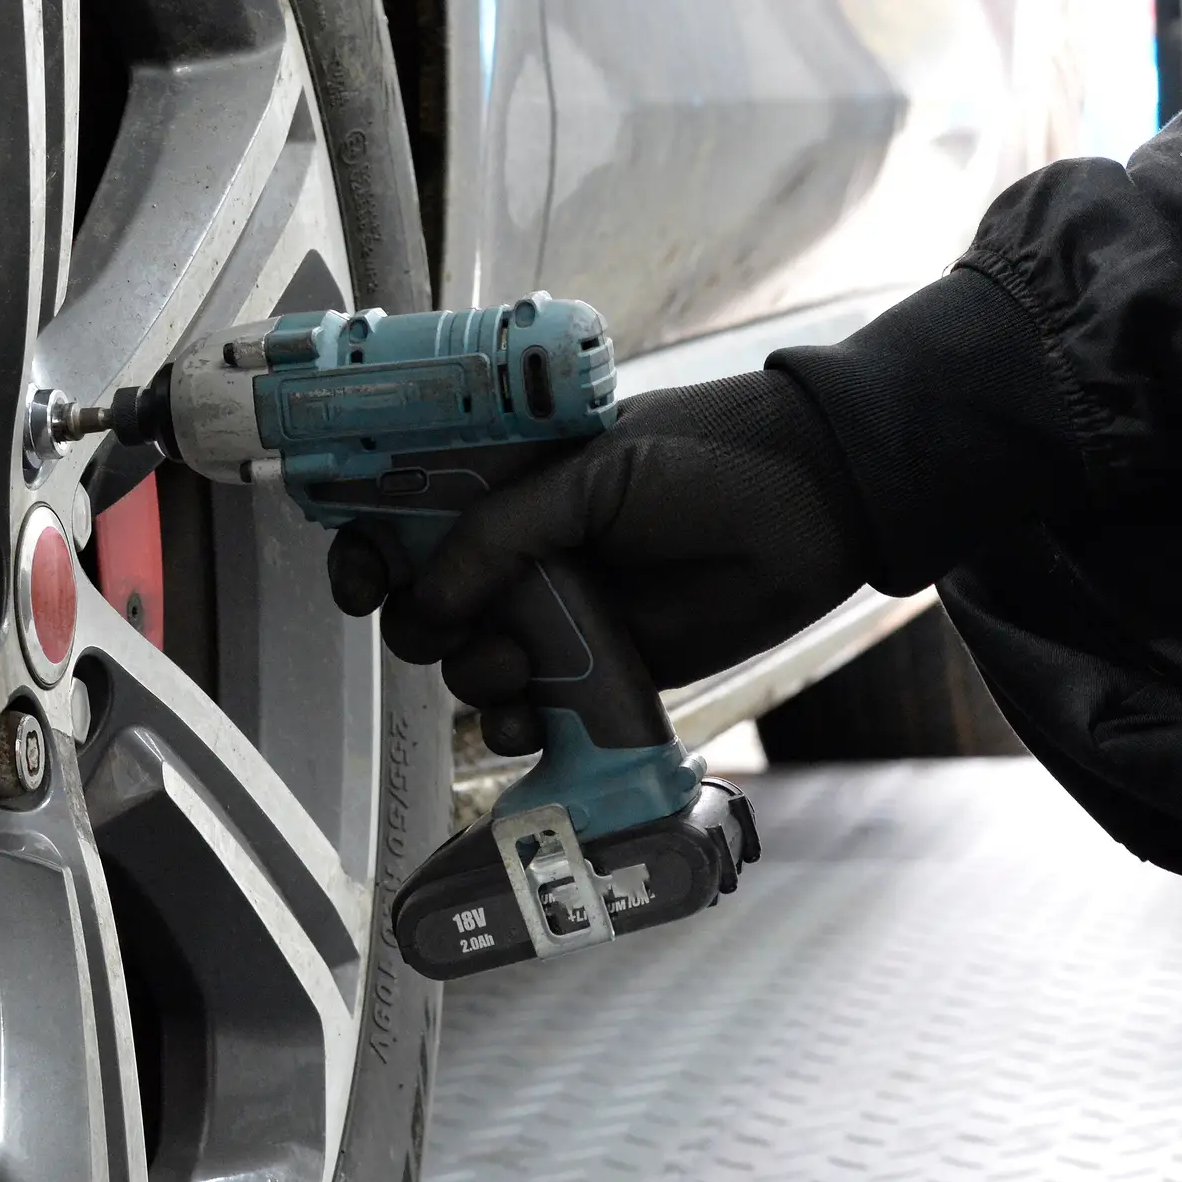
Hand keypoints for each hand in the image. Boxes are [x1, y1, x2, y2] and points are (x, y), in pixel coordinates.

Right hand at [327, 370, 875, 753]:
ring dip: (472, 679)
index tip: (362, 580)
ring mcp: (563, 613)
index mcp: (512, 480)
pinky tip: (532, 721)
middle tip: (449, 629)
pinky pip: (534, 711)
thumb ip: (504, 532)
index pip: (409, 512)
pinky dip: (515, 725)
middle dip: (418, 626)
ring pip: (472, 663)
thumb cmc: (712, 456)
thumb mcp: (595, 471)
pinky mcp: (605, 672)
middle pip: (425, 601)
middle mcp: (526, 548)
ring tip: (514, 669)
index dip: (368, 547)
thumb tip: (425, 600)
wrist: (820, 505)